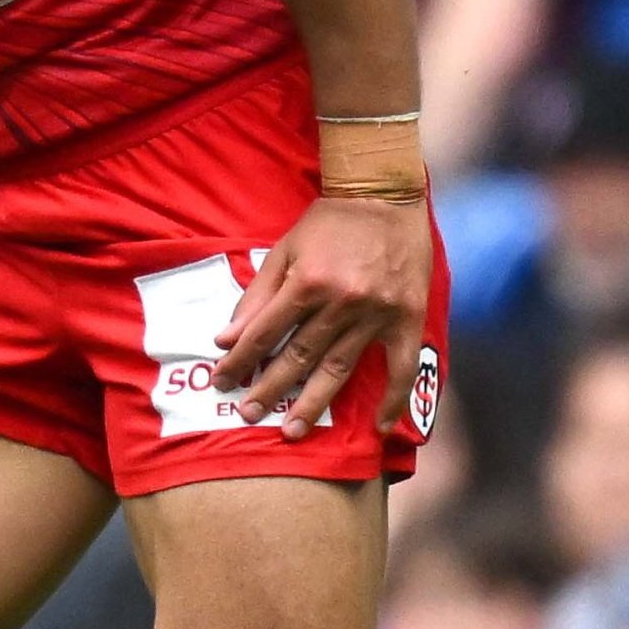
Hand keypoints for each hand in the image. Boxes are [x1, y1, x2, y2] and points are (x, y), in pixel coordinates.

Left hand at [213, 190, 434, 436]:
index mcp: (307, 283)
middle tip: (247, 415)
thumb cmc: (328, 224)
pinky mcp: (408, 319)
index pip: (264, 333)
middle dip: (269, 389)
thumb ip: (256, 297)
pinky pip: (400, 368)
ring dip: (313, 403)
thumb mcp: (284, 251)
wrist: (385, 198)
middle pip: (298, 357)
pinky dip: (391, 399)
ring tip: (292, 431)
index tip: (221, 382)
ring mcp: (377, 314)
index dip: (240, 361)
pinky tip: (378, 426)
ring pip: (339, 368)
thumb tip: (225, 339)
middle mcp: (342, 303)